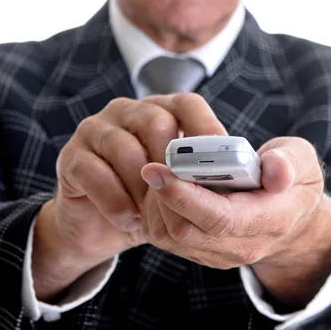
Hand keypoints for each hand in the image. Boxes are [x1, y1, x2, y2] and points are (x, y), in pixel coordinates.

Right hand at [32, 93, 226, 299]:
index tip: (224, 160)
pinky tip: (129, 219)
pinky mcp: (72, 155)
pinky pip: (94, 172)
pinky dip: (115, 200)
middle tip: (183, 194)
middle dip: (172, 163)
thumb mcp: (181, 185)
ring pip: (123, 147)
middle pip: (156, 122)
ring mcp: (96, 129)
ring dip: (142, 187)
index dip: (207, 129)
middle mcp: (127, 112)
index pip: (187, 104)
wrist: (99, 225)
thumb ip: (209, 174)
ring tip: (152, 215)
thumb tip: (258, 180)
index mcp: (160, 110)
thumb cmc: (150, 200)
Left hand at [140, 136, 330, 307]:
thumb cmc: (294, 181)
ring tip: (162, 171)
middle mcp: (242, 245)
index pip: (220, 218)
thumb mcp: (303, 162)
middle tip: (155, 162)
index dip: (184, 195)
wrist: (293, 221)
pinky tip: (163, 186)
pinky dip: (155, 211)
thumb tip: (275, 168)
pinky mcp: (202, 253)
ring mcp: (220, 254)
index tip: (158, 169)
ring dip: (155, 203)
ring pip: (169, 237)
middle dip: (162, 195)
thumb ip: (290, 161)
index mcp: (271, 220)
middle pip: (185, 230)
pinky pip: (166, 238)